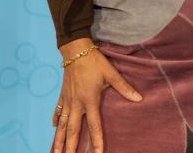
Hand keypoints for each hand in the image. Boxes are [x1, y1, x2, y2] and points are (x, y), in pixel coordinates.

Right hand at [52, 38, 142, 152]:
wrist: (75, 51)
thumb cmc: (95, 62)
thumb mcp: (111, 73)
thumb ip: (124, 88)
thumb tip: (138, 98)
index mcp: (90, 100)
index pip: (94, 125)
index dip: (96, 140)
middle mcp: (77, 103)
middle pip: (72, 129)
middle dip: (70, 146)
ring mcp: (67, 100)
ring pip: (61, 124)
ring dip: (58, 139)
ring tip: (56, 152)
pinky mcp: (62, 95)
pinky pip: (58, 110)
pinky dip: (55, 120)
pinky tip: (53, 128)